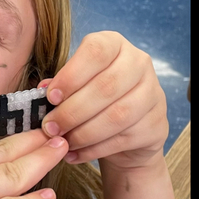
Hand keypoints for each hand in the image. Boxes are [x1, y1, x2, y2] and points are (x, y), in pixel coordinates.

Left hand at [38, 31, 168, 172]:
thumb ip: (60, 84)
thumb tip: (42, 90)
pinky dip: (94, 149)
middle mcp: (139, 64)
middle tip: (50, 126)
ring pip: (117, 116)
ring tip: (62, 141)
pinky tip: (74, 153)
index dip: (71, 75)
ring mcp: (153, 95)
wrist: (126, 128)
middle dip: (72, 110)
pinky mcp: (157, 125)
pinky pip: (123, 139)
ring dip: (83, 132)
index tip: (50, 97)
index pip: (96, 52)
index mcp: (115, 44)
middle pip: (106, 87)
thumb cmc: (92, 96)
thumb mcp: (75, 82)